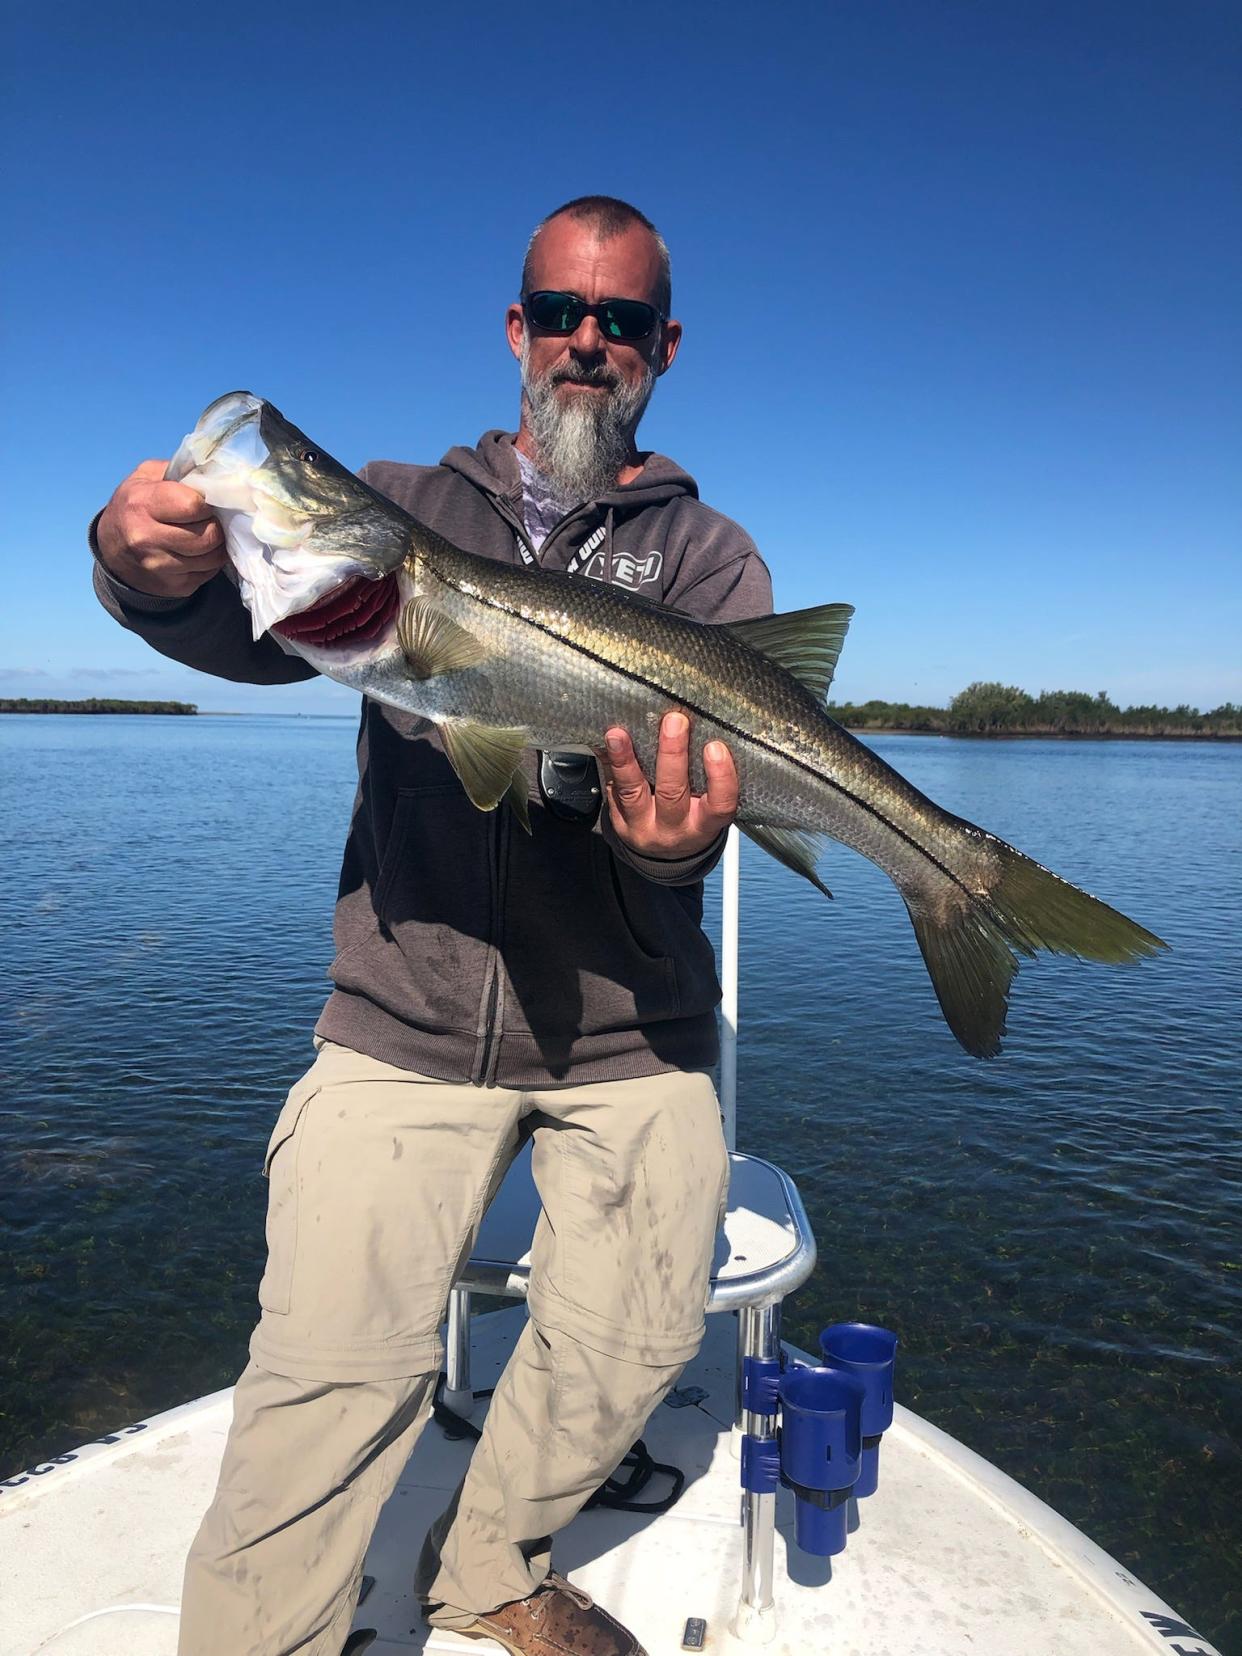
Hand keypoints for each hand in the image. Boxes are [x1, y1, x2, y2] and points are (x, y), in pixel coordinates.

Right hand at [95, 459, 225, 597]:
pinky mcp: (174, 587)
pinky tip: (200, 551)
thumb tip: (216, 472)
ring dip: (217, 545)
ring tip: (208, 533)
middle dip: (216, 525)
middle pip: (208, 535)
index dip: (206, 502)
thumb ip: (178, 470)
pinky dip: (211, 561)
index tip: (204, 500)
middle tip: (211, 519)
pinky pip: (209, 573)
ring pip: (212, 557)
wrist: (112, 550)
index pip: (193, 505)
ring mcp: (159, 566)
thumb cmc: (134, 505)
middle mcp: (146, 538)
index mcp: (141, 504)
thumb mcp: (145, 477)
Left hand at [600, 712, 737, 858]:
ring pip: (632, 793)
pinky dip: (608, 765)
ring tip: (618, 734)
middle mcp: (674, 829)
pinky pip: (612, 791)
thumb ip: (707, 777)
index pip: (719, 805)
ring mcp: (642, 828)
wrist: (666, 853)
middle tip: (674, 722)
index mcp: (704, 825)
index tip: (715, 747)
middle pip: (672, 793)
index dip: (720, 778)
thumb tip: (699, 725)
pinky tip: (604, 744)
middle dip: (672, 755)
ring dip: (625, 761)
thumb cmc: (693, 818)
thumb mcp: (708, 807)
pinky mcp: (619, 822)